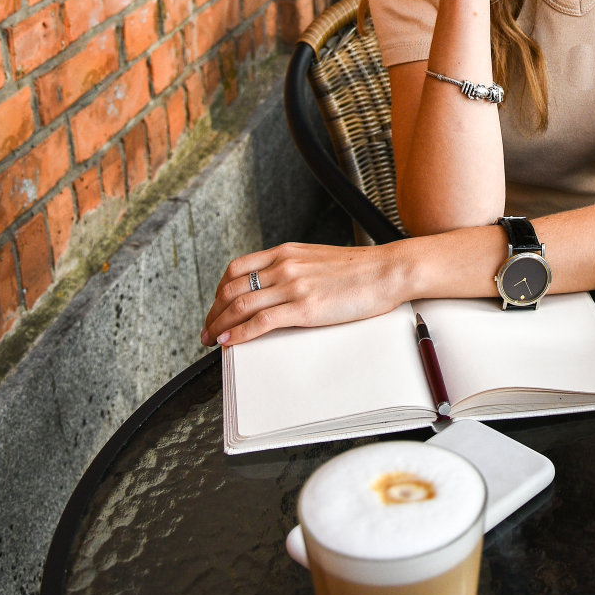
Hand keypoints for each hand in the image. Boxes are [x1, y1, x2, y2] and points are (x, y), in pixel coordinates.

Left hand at [201, 241, 407, 346]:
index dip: (218, 291)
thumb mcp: (318, 259)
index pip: (237, 268)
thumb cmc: (360, 269)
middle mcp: (284, 265)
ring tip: (213, 340)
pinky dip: (239, 334)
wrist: (387, 271)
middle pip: (231, 288)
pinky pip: (260, 322)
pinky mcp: (305, 308)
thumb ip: (294, 268)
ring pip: (240, 305)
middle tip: (207, 330)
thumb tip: (276, 288)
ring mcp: (293, 286)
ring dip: (219, 326)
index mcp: (286, 252)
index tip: (215, 307)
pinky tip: (230, 342)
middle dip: (213, 312)